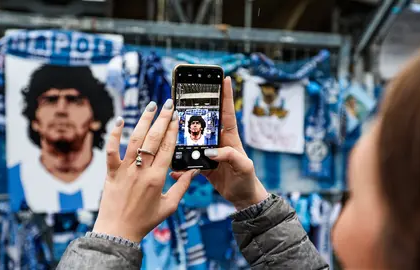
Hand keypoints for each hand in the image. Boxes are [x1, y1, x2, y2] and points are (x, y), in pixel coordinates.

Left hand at [93, 99, 198, 241]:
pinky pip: (111, 150)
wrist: (118, 232)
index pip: (168, 148)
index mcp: (157, 178)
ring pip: (135, 139)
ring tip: (151, 106)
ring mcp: (125, 170)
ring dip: (144, 120)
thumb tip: (193, 171)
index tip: (177, 118)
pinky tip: (120, 120)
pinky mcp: (111, 172)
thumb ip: (182, 186)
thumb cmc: (144, 221)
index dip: (173, 131)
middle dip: (162, 119)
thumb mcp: (169, 206)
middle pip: (154, 139)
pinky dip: (114, 135)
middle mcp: (141, 170)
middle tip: (168, 105)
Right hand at [171, 78, 267, 209]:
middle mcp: (218, 141)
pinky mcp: (203, 165)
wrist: (242, 197)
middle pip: (205, 122)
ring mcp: (210, 152)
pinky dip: (181, 166)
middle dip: (196, 108)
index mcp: (230, 137)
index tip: (225, 78)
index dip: (226, 96)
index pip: (228, 113)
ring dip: (183, 136)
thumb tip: (210, 151)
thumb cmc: (247, 180)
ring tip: (171, 127)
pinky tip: (174, 169)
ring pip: (193, 140)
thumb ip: (230, 156)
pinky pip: (189, 161)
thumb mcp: (243, 166)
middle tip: (185, 96)